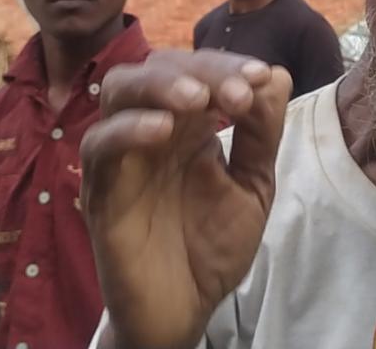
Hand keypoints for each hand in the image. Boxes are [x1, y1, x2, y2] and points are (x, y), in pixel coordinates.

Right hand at [80, 49, 291, 348]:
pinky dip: (126, 130)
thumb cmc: (212, 246)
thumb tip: (278, 76)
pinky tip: (162, 132)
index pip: (197, 69)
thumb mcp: (253, 186)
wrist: (185, 309)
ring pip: (118, 90)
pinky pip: (98, 145)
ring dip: (158, 84)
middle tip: (238, 91)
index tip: (262, 77)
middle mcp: (152, 129)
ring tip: (196, 98)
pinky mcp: (99, 190)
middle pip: (158, 66)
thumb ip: (262, 135)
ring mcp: (123, 155)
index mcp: (188, 124)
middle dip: (201, 69)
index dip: (227, 65)